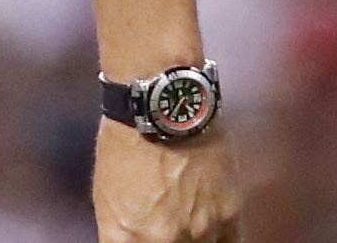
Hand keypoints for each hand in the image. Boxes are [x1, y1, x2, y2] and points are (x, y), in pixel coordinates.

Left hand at [93, 116, 243, 242]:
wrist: (162, 107)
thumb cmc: (127, 144)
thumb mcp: (107, 198)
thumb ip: (124, 235)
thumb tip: (136, 241)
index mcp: (127, 238)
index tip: (147, 239)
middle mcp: (164, 241)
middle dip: (167, 241)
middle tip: (168, 227)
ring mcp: (199, 231)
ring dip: (194, 241)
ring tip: (188, 223)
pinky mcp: (229, 216)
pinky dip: (219, 240)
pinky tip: (210, 231)